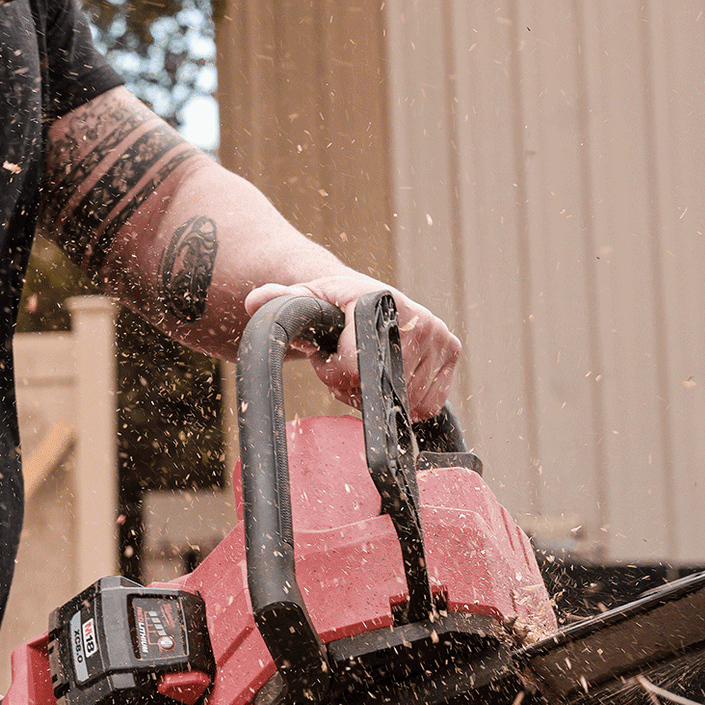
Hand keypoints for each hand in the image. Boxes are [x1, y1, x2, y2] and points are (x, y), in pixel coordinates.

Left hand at [244, 272, 459, 422]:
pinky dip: (405, 403)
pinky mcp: (452, 350)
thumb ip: (278, 301)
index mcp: (378, 301)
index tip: (326, 358)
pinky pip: (428, 405)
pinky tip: (388, 378)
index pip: (355, 366)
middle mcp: (417, 314)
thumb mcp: (301, 300)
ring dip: (378, 397)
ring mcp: (439, 333)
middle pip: (380, 389)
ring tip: (366, 369)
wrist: (364, 299)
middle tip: (345, 366)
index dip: (334, 373)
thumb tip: (253, 302)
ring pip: (404, 401)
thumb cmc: (329, 306)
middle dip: (354, 387)